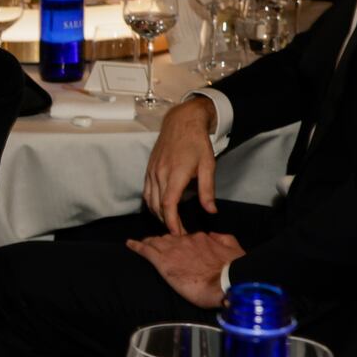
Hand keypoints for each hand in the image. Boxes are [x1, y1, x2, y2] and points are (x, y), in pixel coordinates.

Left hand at [126, 231, 241, 308]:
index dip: (179, 240)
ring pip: (156, 242)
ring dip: (149, 242)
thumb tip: (213, 234)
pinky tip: (129, 244)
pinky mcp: (163, 262)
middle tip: (156, 245)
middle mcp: (184, 241)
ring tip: (141, 243)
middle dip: (162, 241)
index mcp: (200, 239)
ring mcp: (172, 250)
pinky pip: (146, 250)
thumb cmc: (233, 270)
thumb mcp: (234, 249)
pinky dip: (136, 246)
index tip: (177, 246)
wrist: (225, 284)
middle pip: (168, 237)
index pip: (185, 237)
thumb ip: (223, 239)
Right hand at [143, 96, 217, 233]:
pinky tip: (160, 208)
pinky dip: (151, 203)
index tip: (177, 233)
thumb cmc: (196, 143)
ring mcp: (152, 171)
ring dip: (157, 214)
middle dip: (166, 222)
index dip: (171, 221)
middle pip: (157, 206)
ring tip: (170, 223)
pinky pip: (146, 191)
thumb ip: (207, 190)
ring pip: (149, 200)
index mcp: (175, 174)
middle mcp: (159, 174)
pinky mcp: (149, 169)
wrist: (181, 122)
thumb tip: (210, 211)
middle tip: (178, 233)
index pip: (168, 204)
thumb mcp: (208, 165)